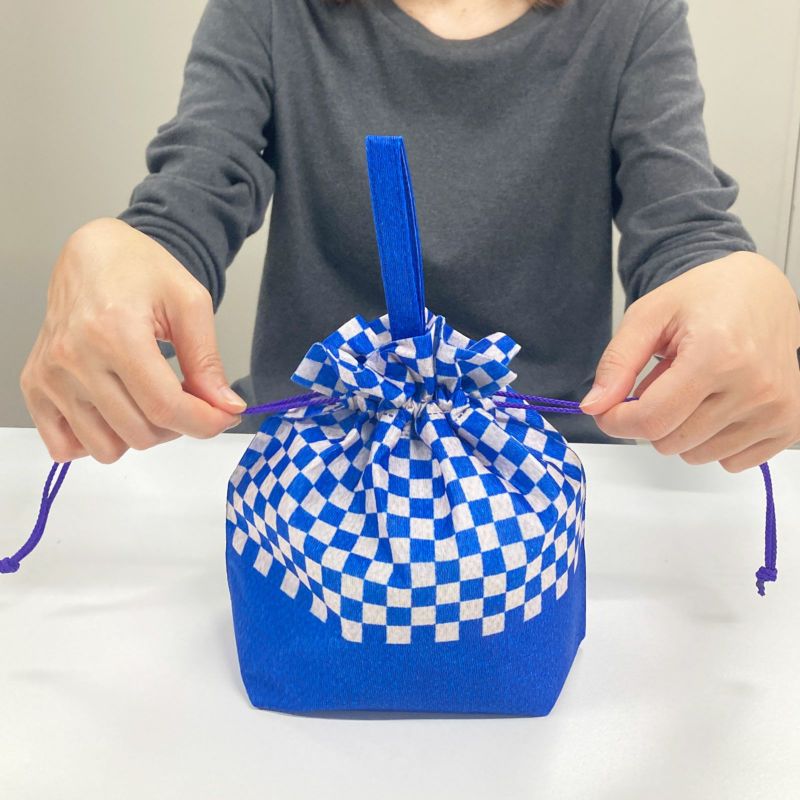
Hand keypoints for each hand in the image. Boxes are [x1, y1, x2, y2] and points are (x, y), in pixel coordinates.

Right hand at [20, 217, 244, 463]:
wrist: (93, 253)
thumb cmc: (140, 270)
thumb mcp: (189, 304)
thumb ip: (207, 361)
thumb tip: (226, 408)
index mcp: (114, 331)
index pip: (165, 406)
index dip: (204, 422)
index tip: (223, 417)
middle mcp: (73, 356)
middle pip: (139, 432)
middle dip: (177, 425)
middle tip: (185, 397)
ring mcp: (49, 374)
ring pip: (106, 447)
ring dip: (139, 434)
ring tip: (149, 399)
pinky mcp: (35, 384)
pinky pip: (64, 446)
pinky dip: (95, 440)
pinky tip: (115, 412)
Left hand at [580, 252, 799, 470]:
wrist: (761, 290)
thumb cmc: (705, 298)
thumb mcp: (648, 316)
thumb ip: (617, 363)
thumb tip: (594, 406)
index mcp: (718, 354)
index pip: (652, 420)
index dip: (617, 421)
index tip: (607, 410)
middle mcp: (755, 386)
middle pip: (671, 442)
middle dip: (651, 419)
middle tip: (661, 382)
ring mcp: (778, 409)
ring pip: (697, 455)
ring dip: (682, 429)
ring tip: (693, 387)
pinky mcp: (790, 423)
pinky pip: (730, 461)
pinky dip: (713, 439)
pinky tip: (718, 402)